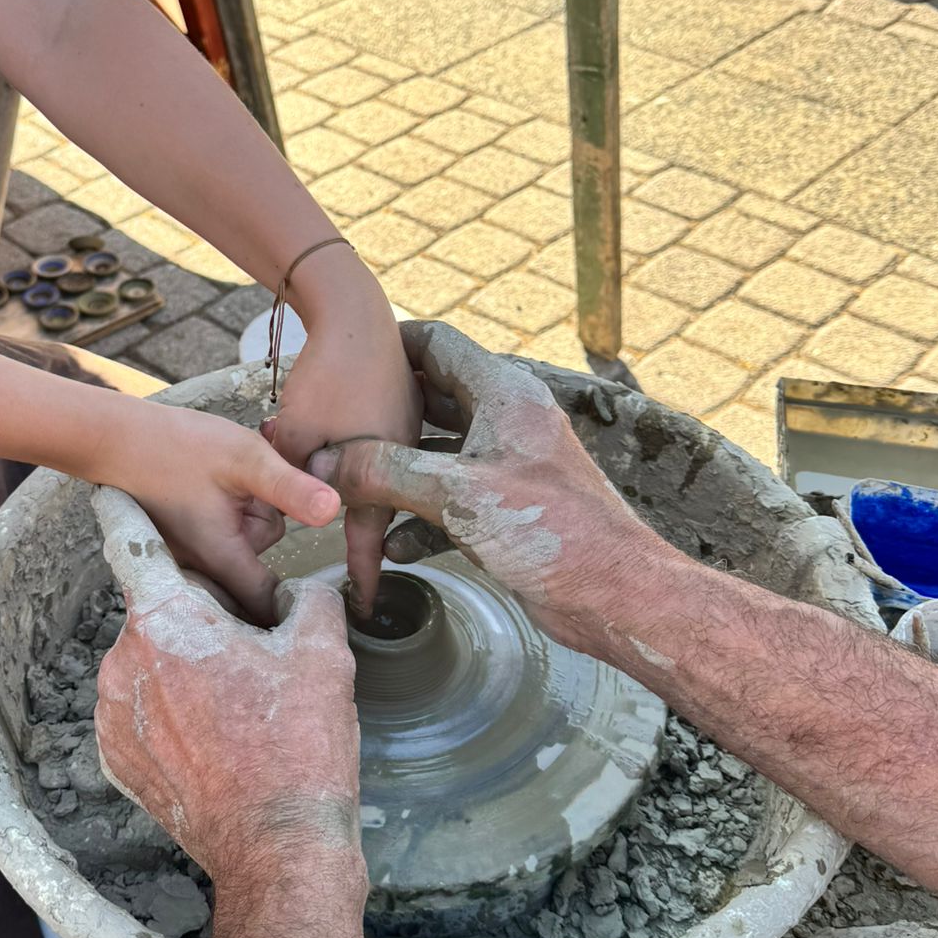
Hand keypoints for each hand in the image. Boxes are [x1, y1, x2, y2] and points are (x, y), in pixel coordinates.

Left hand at [92, 488, 363, 896]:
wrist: (277, 846)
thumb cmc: (298, 745)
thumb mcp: (321, 654)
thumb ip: (309, 601)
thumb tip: (306, 591)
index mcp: (165, 620)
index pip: (131, 542)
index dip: (123, 509)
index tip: (106, 487)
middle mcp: (122, 660)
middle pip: (157, 612)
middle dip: (197, 617)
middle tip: (252, 648)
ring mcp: (111, 714)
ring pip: (149, 664)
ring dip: (184, 668)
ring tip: (240, 705)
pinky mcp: (116, 759)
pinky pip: (142, 714)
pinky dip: (172, 715)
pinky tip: (218, 739)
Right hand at [104, 401, 341, 622]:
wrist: (118, 438)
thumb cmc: (178, 446)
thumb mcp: (247, 459)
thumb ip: (290, 487)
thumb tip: (333, 510)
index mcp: (222, 558)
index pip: (267, 603)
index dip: (292, 601)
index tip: (310, 586)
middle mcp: (203, 568)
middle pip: (257, 566)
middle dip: (264, 528)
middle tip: (252, 489)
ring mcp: (189, 557)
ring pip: (240, 546)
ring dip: (246, 515)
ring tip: (231, 478)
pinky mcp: (182, 542)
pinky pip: (219, 536)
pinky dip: (227, 513)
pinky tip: (219, 483)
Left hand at [268, 250, 420, 616]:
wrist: (355, 311)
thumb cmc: (327, 375)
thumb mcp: (295, 434)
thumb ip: (290, 479)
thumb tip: (286, 508)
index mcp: (383, 473)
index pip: (369, 541)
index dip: (365, 576)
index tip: (367, 609)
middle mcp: (408, 457)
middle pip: (382, 508)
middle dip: (363, 532)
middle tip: (357, 566)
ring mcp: (412, 430)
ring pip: (384, 475)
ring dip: (362, 485)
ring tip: (335, 491)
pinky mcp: (407, 406)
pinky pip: (388, 446)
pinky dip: (368, 456)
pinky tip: (343, 444)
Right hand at [308, 322, 665, 654]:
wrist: (612, 593)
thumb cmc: (549, 531)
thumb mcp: (457, 494)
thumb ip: (385, 472)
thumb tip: (325, 465)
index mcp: (502, 394)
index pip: (437, 344)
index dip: (390, 345)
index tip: (345, 358)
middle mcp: (505, 420)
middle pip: (431, 400)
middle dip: (382, 418)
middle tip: (330, 430)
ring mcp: (507, 466)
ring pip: (436, 454)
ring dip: (394, 474)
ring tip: (347, 489)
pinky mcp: (506, 509)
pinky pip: (450, 500)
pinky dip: (419, 517)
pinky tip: (389, 546)